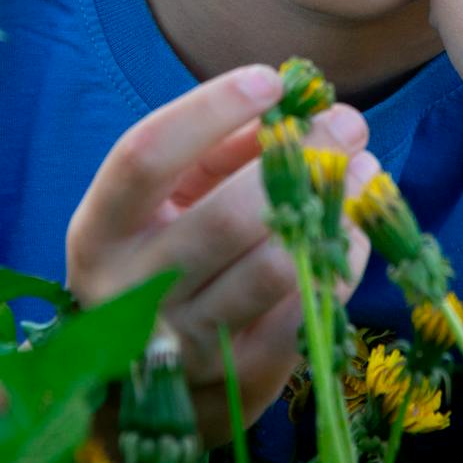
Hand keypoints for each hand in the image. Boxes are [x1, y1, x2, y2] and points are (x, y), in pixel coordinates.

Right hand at [66, 65, 376, 445]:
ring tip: (362, 169)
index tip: (271, 79)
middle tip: (348, 122)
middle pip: (226, 217)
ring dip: (332, 209)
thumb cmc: (161, 256)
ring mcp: (184, 345)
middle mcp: (131, 293)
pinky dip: (340, 261)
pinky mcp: (238, 384)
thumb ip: (220, 149)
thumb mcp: (167, 200)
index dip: (208, 112)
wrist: (139, 382)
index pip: (144, 158)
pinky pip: (307, 313)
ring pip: (275, 268)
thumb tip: (298, 106)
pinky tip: (352, 227)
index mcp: (99, 232)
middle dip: (300, 160)